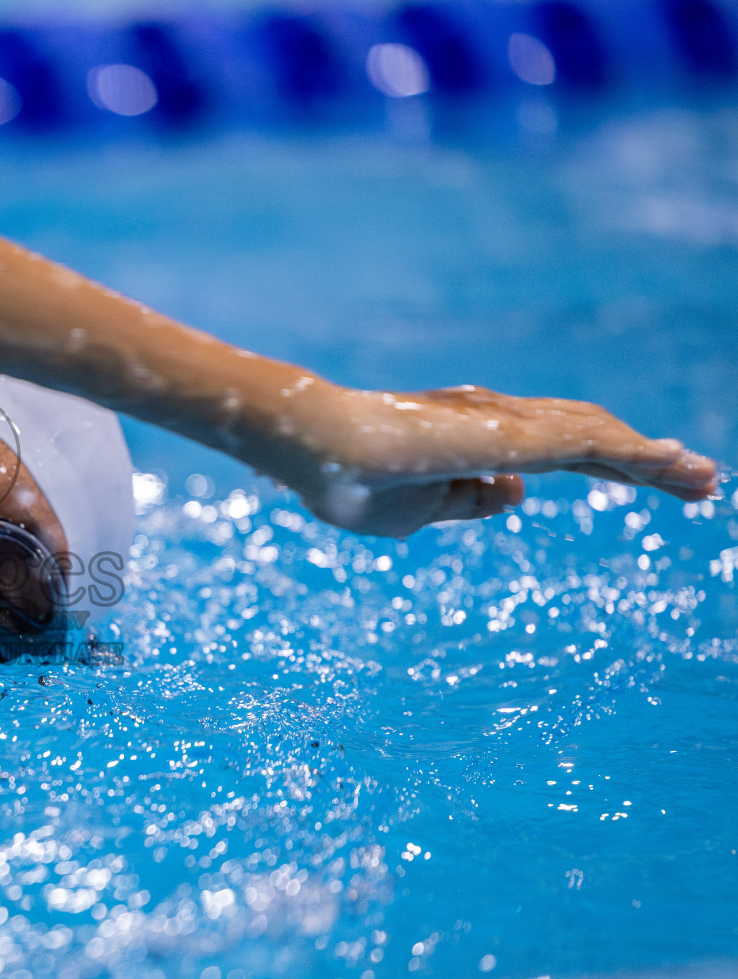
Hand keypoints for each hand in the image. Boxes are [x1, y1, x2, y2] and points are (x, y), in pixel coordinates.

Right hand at [292, 386, 718, 536]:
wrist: (322, 451)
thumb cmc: (351, 483)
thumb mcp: (416, 513)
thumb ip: (468, 502)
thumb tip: (515, 493)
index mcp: (479, 441)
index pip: (562, 451)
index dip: (612, 467)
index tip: (655, 481)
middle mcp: (502, 421)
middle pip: (594, 441)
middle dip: (648, 464)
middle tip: (703, 481)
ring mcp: (511, 424)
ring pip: (604, 440)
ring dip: (659, 462)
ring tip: (707, 481)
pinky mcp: (518, 434)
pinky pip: (596, 445)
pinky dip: (643, 458)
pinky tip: (680, 469)